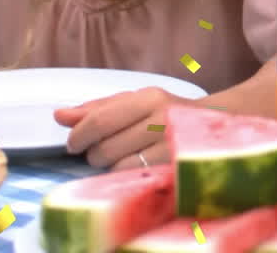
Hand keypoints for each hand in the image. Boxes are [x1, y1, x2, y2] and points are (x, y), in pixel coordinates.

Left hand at [53, 86, 193, 169]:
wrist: (217, 126)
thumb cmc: (166, 113)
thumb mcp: (135, 102)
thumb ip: (97, 109)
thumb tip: (59, 115)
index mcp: (150, 98)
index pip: (99, 121)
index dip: (79, 136)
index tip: (73, 143)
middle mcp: (163, 119)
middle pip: (104, 148)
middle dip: (94, 153)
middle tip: (103, 150)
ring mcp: (171, 146)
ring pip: (117, 167)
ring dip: (110, 166)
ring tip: (122, 157)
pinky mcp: (175, 167)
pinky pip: (133, 178)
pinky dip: (126, 175)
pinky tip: (135, 166)